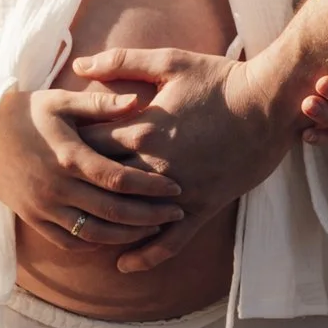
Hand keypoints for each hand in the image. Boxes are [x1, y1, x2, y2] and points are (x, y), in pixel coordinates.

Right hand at [0, 84, 183, 250]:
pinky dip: (94, 244)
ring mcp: (43, 207)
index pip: (120, 180)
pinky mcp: (32, 218)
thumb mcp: (61, 101)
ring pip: (93, 234)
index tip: (177, 189)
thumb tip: (139, 100)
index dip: (151, 188)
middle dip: (150, 216)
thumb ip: (101, 105)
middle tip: (176, 213)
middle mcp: (57, 187)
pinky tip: (114, 236)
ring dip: (127, 235)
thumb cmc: (25, 113)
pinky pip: (67, 241)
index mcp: (69, 157)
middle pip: (113, 213)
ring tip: (152, 228)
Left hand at [65, 45, 289, 274]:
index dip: (67, 149)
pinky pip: (170, 240)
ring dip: (105, 225)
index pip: (88, 146)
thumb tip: (79, 64)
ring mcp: (179, 191)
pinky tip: (124, 265)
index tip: (56, 151)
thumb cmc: (222, 79)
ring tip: (83, 228)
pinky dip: (146, 255)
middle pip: (102, 185)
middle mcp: (155, 165)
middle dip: (79, 189)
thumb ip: (122, 61)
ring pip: (129, 217)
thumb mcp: (170, 61)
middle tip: (60, 192)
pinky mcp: (203, 206)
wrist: (272, 104)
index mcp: (142, 129)